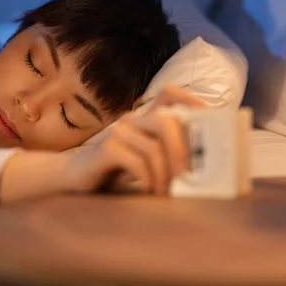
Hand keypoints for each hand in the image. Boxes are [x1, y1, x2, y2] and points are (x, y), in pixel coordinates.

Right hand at [62, 85, 205, 194]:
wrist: (77, 177)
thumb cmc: (118, 170)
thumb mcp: (146, 159)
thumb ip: (167, 154)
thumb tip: (203, 166)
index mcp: (144, 118)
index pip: (168, 94)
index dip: (190, 100)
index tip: (208, 116)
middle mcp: (132, 119)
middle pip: (165, 120)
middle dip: (182, 148)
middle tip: (189, 174)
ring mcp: (119, 132)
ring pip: (153, 146)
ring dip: (166, 173)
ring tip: (168, 192)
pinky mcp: (107, 149)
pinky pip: (137, 162)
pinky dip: (148, 179)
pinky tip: (150, 190)